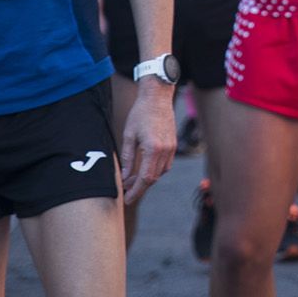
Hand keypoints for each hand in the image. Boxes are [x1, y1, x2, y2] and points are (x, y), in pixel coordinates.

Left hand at [119, 83, 175, 203]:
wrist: (157, 98)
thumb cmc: (141, 114)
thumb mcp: (129, 136)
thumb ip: (127, 158)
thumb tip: (124, 177)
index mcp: (153, 149)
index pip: (145, 178)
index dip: (135, 191)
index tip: (127, 199)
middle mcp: (165, 151)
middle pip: (153, 178)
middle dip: (139, 187)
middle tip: (126, 191)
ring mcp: (171, 148)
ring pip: (160, 172)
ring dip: (147, 179)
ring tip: (132, 179)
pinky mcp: (173, 144)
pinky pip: (165, 164)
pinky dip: (155, 170)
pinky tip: (144, 168)